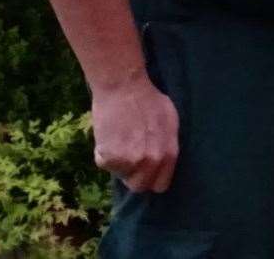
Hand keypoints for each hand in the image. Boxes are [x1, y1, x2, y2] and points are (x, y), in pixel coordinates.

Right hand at [90, 69, 178, 192]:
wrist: (124, 87)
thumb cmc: (148, 100)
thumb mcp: (170, 122)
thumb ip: (167, 145)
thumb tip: (162, 162)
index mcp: (169, 154)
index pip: (160, 185)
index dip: (151, 178)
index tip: (144, 170)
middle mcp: (152, 161)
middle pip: (139, 186)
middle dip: (132, 175)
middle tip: (127, 156)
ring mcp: (131, 161)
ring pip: (120, 174)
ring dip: (117, 162)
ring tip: (119, 139)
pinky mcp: (110, 158)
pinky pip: (104, 164)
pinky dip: (103, 153)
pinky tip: (109, 135)